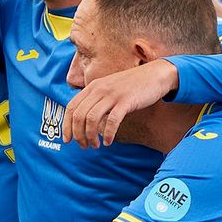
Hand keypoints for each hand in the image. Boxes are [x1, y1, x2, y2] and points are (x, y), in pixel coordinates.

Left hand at [63, 59, 178, 147]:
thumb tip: (86, 120)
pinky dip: (107, 134)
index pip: (71, 107)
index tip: (67, 140)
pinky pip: (111, 121)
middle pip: (79, 115)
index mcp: (93, 86)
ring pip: (91, 119)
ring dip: (90, 136)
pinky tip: (108, 142)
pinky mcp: (126, 101)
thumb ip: (97, 100)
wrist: (155, 75)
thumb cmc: (132, 85)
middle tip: (84, 146)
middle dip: (78, 135)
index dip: (66, 125)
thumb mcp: (109, 88)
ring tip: (95, 145)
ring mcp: (112, 94)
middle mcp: (99, 89)